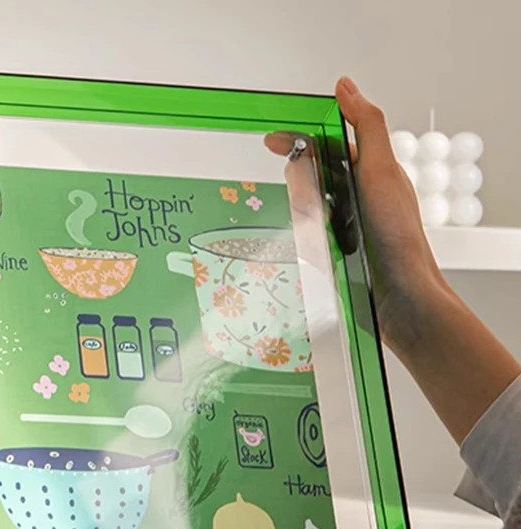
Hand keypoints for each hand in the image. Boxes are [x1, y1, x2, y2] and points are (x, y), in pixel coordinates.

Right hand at [266, 76, 447, 353]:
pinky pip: (307, 238)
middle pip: (314, 174)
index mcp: (371, 173)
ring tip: (291, 216)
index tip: (270, 140)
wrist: (401, 299)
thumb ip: (367, 126)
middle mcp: (358, 198)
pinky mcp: (337, 256)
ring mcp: (347, 228)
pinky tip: (292, 241)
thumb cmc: (398, 236)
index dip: (301, 138)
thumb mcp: (381, 171)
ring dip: (296, 209)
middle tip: (281, 181)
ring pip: (307, 208)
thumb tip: (345, 86)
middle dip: (295, 174)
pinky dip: (298, 236)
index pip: (329, 144)